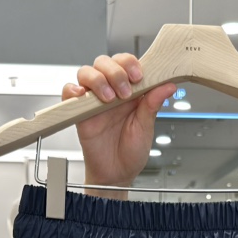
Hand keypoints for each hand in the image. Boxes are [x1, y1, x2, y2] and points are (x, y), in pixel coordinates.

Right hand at [62, 54, 176, 195]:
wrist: (116, 175)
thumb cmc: (131, 153)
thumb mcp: (146, 128)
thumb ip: (153, 105)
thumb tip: (168, 86)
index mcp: (129, 91)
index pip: (126, 63)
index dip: (130, 63)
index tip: (138, 77)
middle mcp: (110, 91)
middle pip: (105, 62)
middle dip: (115, 71)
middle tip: (125, 92)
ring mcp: (93, 100)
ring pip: (87, 72)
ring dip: (98, 79)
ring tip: (109, 98)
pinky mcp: (79, 112)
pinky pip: (69, 92)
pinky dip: (73, 89)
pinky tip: (82, 95)